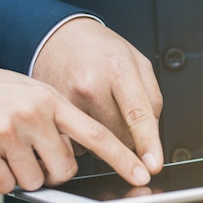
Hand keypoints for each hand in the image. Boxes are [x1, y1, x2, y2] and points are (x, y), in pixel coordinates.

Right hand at [0, 56, 151, 192]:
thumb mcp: (31, 92)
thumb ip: (57, 119)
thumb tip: (78, 157)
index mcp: (51, 99)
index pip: (95, 134)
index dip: (121, 158)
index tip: (142, 175)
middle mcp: (33, 113)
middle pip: (65, 170)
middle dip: (53, 171)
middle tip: (34, 155)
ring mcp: (7, 131)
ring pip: (35, 181)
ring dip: (23, 175)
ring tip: (7, 149)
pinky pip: (6, 186)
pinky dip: (0, 179)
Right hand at [34, 17, 163, 173]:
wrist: (55, 36)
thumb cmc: (97, 47)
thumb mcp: (135, 60)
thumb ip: (151, 97)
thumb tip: (152, 138)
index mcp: (116, 68)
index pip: (137, 113)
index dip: (148, 144)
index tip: (152, 166)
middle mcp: (89, 85)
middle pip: (119, 136)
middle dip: (128, 138)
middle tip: (121, 116)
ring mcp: (66, 101)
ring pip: (97, 145)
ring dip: (105, 140)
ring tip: (99, 110)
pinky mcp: (50, 115)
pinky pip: (75, 144)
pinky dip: (83, 139)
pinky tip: (83, 115)